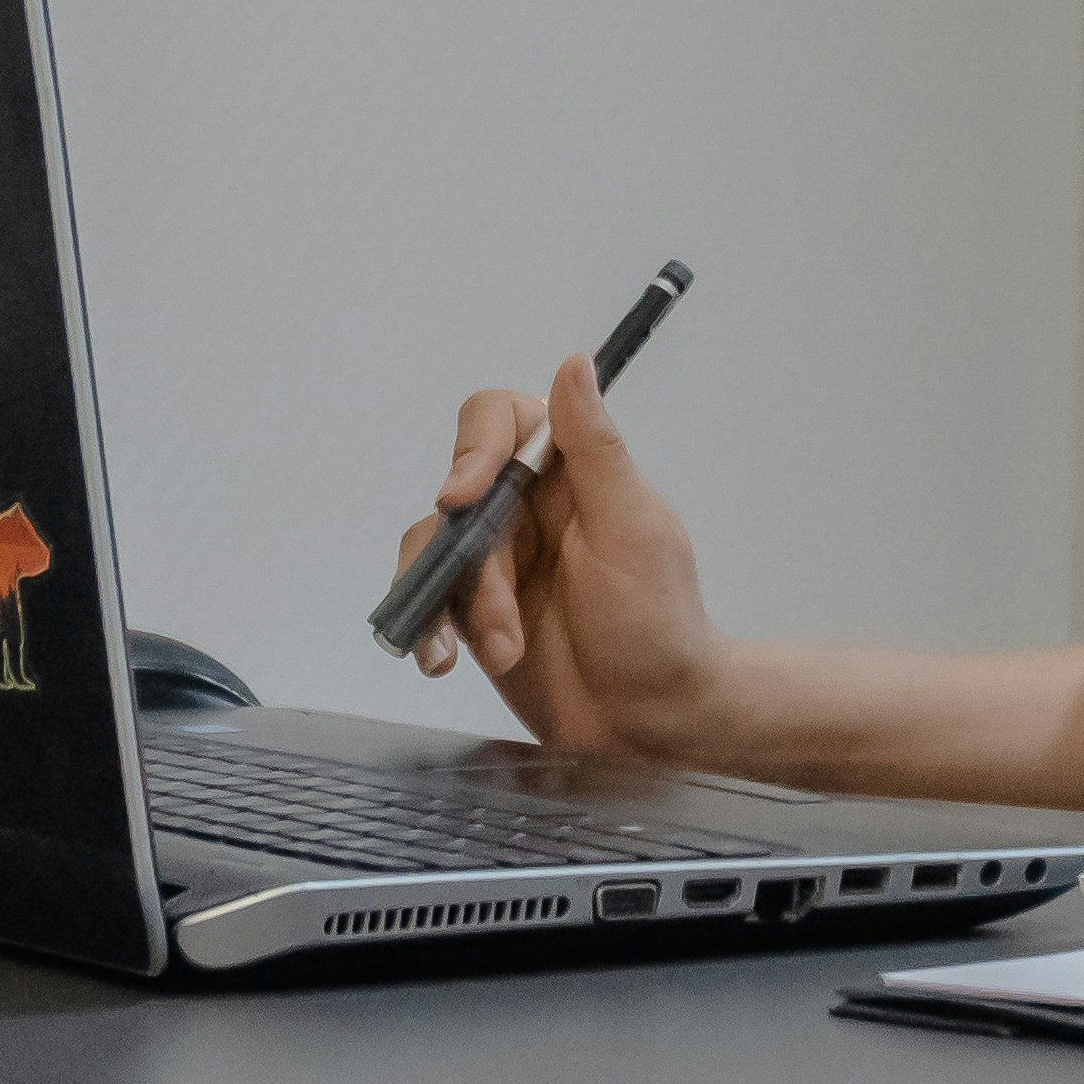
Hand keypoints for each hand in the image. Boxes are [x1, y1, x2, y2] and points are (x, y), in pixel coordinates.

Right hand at [393, 356, 742, 762]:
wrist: (651, 723)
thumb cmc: (658, 623)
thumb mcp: (633, 532)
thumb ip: (597, 450)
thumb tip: (575, 360)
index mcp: (570, 472)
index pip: (499, 421)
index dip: (473, 450)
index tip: (464, 497)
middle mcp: (526, 506)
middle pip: (458, 497)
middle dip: (477, 566)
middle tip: (505, 625)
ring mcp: (496, 561)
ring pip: (434, 551)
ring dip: (460, 606)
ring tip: (503, 653)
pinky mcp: (473, 610)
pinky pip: (426, 598)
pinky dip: (427, 629)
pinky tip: (441, 663)